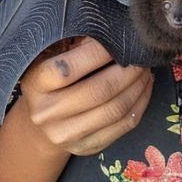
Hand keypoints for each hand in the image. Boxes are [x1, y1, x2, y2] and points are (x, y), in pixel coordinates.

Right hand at [17, 38, 153, 155]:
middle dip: (127, 71)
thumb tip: (109, 33)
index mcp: (36, 84)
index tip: (118, 39)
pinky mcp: (86, 147)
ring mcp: (66, 134)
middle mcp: (47, 112)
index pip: (68, 69)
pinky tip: (144, 89)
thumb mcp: (49, 57)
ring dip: (138, 87)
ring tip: (145, 70)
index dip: (98, 53)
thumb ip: (72, 45)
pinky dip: (140, 105)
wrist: (39, 122)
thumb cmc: (48, 80)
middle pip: (99, 91)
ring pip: (115, 110)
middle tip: (141, 55)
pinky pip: (123, 127)